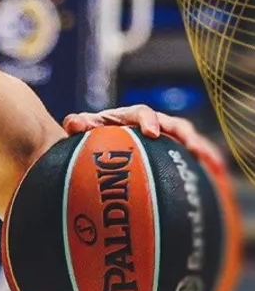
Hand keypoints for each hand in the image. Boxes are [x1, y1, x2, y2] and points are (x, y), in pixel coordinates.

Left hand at [63, 104, 227, 175]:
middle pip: (173, 124)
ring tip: (212, 163)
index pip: (141, 112)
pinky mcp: (172, 152)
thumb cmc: (90, 135)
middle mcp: (150, 123)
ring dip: (201, 148)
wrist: (97, 142)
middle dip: (184, 134)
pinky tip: (216, 178)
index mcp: (128, 116)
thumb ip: (77, 123)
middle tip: (191, 147)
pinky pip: (191, 157)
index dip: (148, 119)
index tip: (151, 132)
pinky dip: (205, 163)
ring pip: (187, 139)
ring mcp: (164, 137)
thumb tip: (74, 123)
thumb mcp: (81, 129)